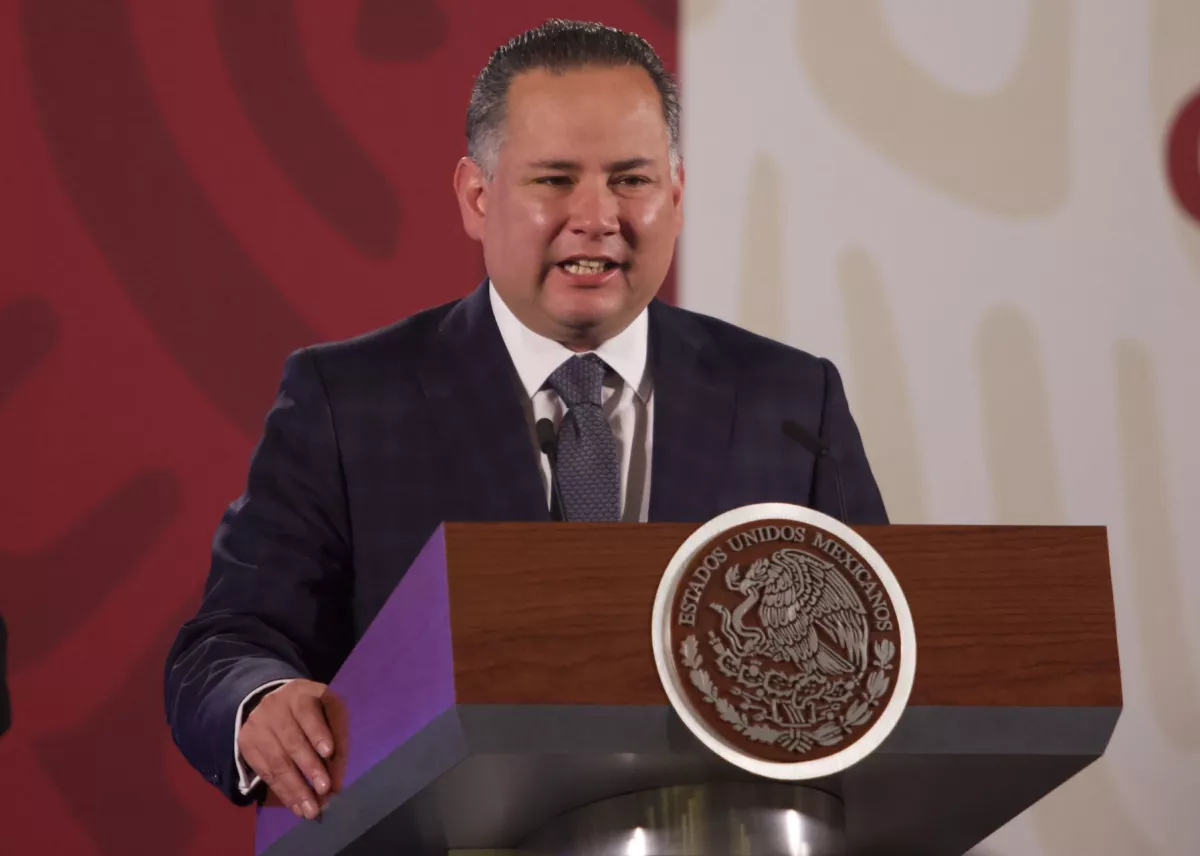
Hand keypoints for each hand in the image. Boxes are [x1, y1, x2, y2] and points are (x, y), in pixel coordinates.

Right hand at [238, 679, 334, 819]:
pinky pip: (265, 772)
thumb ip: (337, 744)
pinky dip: (283, 792)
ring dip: (296, 788)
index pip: (309, 712)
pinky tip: (296, 806)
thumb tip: (337, 784)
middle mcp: (277, 705)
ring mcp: (259, 724)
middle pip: (293, 739)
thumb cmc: (312, 713)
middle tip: (325, 790)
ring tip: (311, 809)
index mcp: (303, 693)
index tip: (328, 752)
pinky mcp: (246, 742)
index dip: (319, 731)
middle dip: (310, 767)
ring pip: (278, 760)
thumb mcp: (329, 716)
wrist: (271, 703)